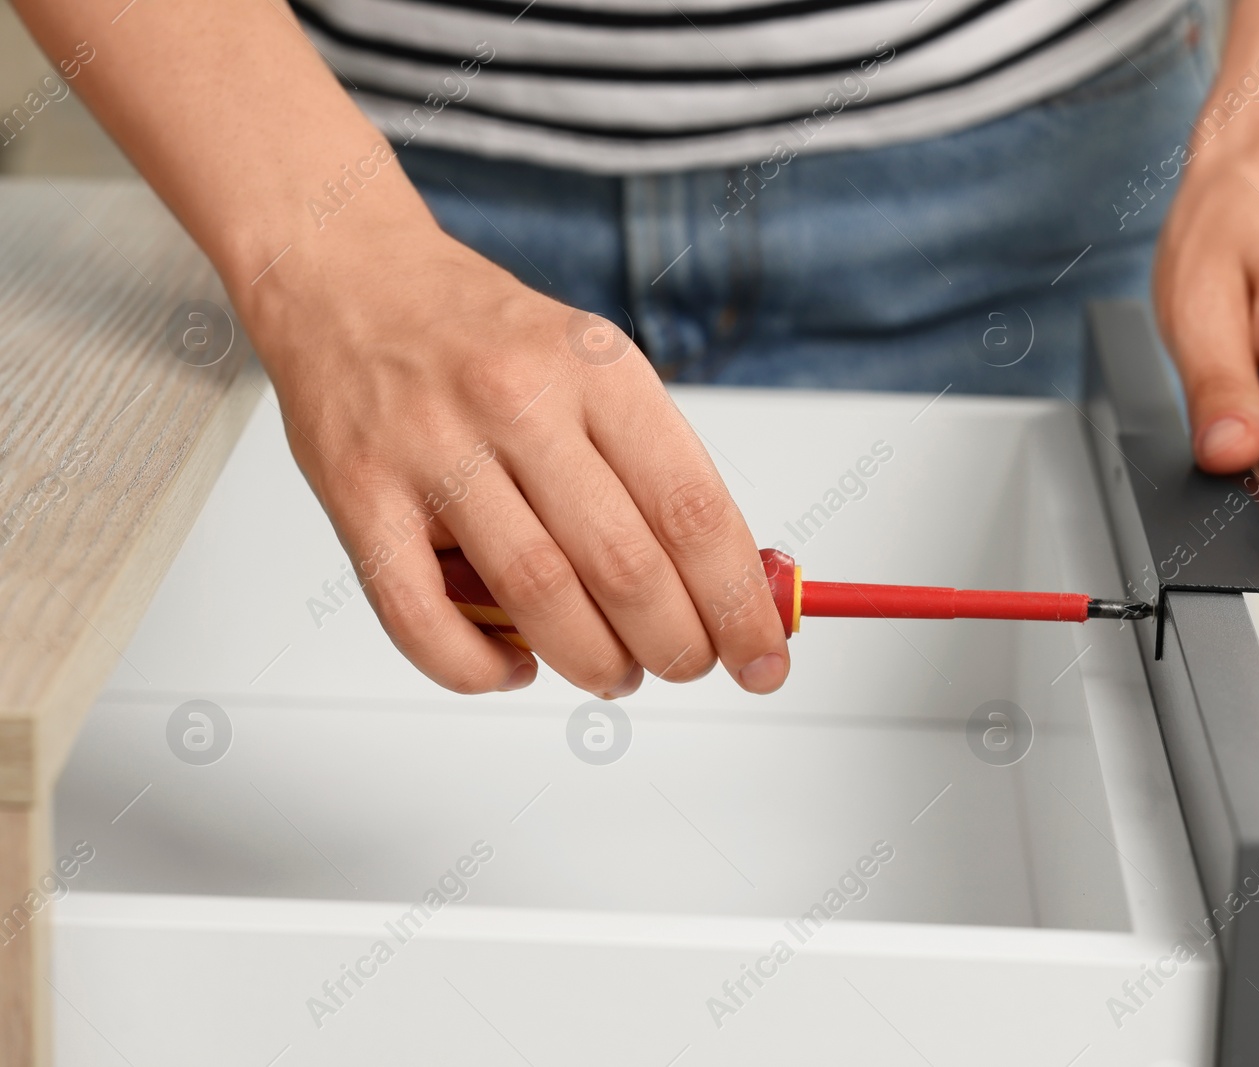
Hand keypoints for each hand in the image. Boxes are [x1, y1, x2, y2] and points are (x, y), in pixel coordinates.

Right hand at [238, 216, 790, 695]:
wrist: (347, 271)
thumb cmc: (483, 333)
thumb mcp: (592, 363)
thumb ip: (653, 464)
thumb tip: (727, 581)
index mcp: (596, 367)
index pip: (694, 508)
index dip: (739, 600)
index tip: (763, 655)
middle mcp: (518, 401)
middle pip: (625, 565)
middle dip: (677, 645)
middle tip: (688, 665)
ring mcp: (432, 448)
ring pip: (536, 596)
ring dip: (592, 661)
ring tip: (613, 672)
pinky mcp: (356, 492)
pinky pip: (419, 617)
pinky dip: (477, 668)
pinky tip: (512, 666)